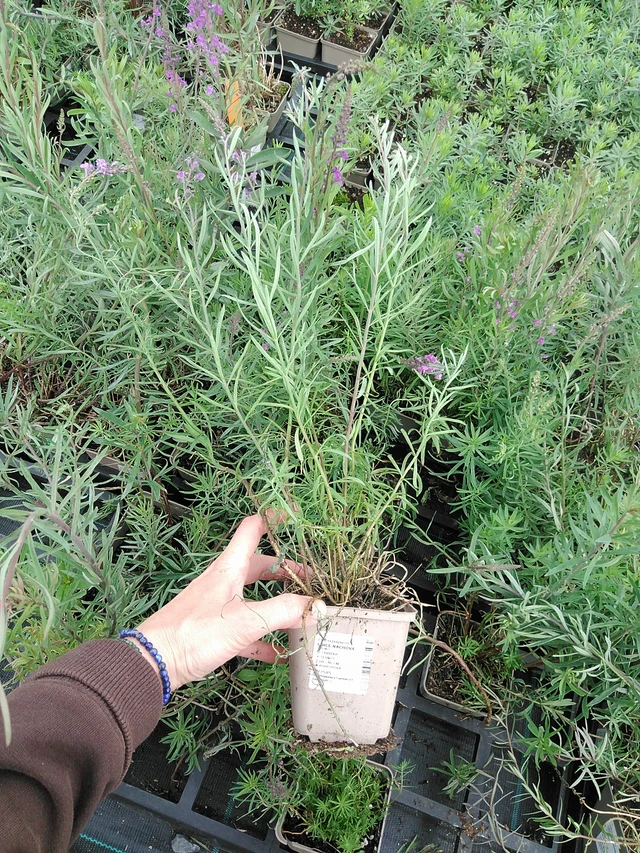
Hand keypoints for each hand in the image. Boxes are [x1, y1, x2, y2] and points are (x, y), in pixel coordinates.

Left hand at [134, 515, 318, 690]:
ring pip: (254, 598)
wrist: (153, 661)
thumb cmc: (194, 632)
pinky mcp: (212, 631)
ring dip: (277, 605)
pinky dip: (264, 638)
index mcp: (230, 568)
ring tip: (301, 615)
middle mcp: (224, 581)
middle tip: (310, 581)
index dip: (274, 518)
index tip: (295, 516)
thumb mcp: (245, 621)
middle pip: (260, 566)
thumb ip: (283, 612)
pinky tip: (279, 653)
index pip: (253, 529)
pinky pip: (245, 630)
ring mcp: (217, 606)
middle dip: (287, 571)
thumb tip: (316, 606)